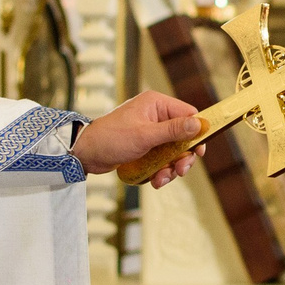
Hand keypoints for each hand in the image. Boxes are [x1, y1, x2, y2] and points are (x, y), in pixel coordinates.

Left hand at [71, 91, 202, 186]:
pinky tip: (155, 180)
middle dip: (183, 156)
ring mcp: (150, 131)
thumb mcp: (145, 135)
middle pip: (183, 136)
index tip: (198, 151)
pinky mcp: (145, 146)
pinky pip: (161, 158)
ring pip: (173, 150)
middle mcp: (155, 115)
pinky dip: (161, 170)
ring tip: (163, 179)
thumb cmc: (111, 138)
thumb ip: (173, 130)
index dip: (197, 132)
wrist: (86, 153)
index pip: (188, 114)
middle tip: (181, 170)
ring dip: (171, 167)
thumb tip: (199, 124)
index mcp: (156, 104)